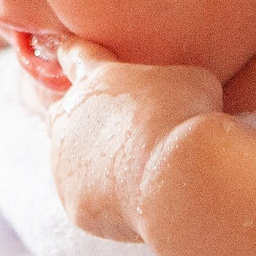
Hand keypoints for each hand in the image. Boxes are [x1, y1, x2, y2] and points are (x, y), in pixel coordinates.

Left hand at [46, 39, 223, 242]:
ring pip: (70, 160)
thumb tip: (180, 97)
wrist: (176, 173)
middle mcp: (71, 116)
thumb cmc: (188, 118)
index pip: (75, 56)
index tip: (69, 53)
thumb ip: (171, 84)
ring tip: (132, 173)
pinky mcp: (73, 201)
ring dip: (93, 163)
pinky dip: (104, 202)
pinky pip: (85, 200)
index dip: (74, 55)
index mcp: (97, 79)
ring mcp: (65, 162)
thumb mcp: (192, 81)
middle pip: (62, 111)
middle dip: (80, 118)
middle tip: (114, 131)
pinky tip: (134, 202)